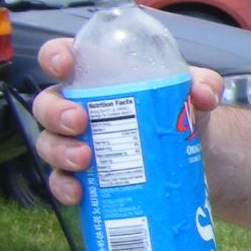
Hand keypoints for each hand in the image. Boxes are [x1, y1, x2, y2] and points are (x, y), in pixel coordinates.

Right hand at [31, 38, 224, 207]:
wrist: (194, 154)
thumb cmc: (179, 110)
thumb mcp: (193, 91)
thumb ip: (203, 84)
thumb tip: (203, 95)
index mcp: (95, 75)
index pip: (62, 57)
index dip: (55, 57)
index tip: (64, 67)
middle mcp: (77, 107)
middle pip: (47, 105)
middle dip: (56, 113)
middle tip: (79, 122)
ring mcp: (75, 142)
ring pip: (48, 144)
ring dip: (59, 151)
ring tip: (83, 159)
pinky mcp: (83, 176)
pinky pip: (61, 182)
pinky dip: (64, 188)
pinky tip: (78, 193)